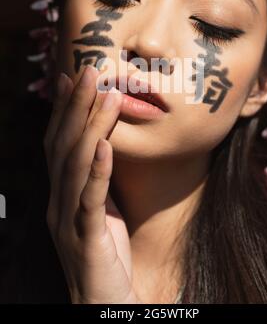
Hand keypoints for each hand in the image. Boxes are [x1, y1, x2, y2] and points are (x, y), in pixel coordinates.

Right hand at [43, 65, 140, 303]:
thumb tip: (99, 142)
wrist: (105, 306)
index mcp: (60, 194)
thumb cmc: (106, 253)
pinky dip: (97, 169)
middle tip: (90, 70)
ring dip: (91, 126)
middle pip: (63, 145)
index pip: (57, 143)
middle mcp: (57, 203)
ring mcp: (68, 221)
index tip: (72, 76)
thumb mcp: (98, 209)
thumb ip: (94, 178)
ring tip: (106, 94)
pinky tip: (105, 146)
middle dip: (76, 106)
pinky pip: (91, 199)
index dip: (63, 109)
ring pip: (75, 165)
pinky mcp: (87, 239)